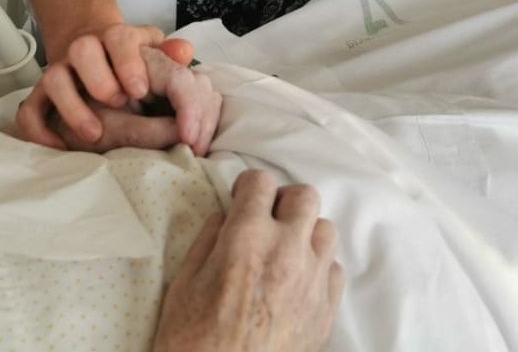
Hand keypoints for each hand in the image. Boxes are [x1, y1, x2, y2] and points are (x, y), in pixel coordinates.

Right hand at [15, 22, 165, 147]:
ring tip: (95, 133)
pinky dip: (38, 130)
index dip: (128, 63)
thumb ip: (168, 53)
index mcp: (115, 37)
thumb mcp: (151, 51)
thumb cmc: (129, 58)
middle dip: (100, 79)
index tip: (140, 90)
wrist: (91, 46)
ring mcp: (58, 71)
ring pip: (52, 79)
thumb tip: (185, 52)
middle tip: (119, 103)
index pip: (119, 38)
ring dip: (73, 107)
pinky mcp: (40, 96)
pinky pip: (28, 111)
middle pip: (82, 51)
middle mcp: (83, 49)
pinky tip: (60, 147)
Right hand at [155, 170, 342, 351]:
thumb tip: (228, 216)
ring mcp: (312, 281)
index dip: (248, 189)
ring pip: (326, 229)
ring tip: (284, 253)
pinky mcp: (326, 310)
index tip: (241, 201)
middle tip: (265, 223)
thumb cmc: (191, 342)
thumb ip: (210, 239)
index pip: (261, 182)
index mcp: (247, 238)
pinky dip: (318, 269)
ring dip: (305, 234)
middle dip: (283, 203)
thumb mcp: (183, 283)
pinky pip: (334, 270)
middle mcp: (287, 251)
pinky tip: (296, 283)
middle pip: (304, 196)